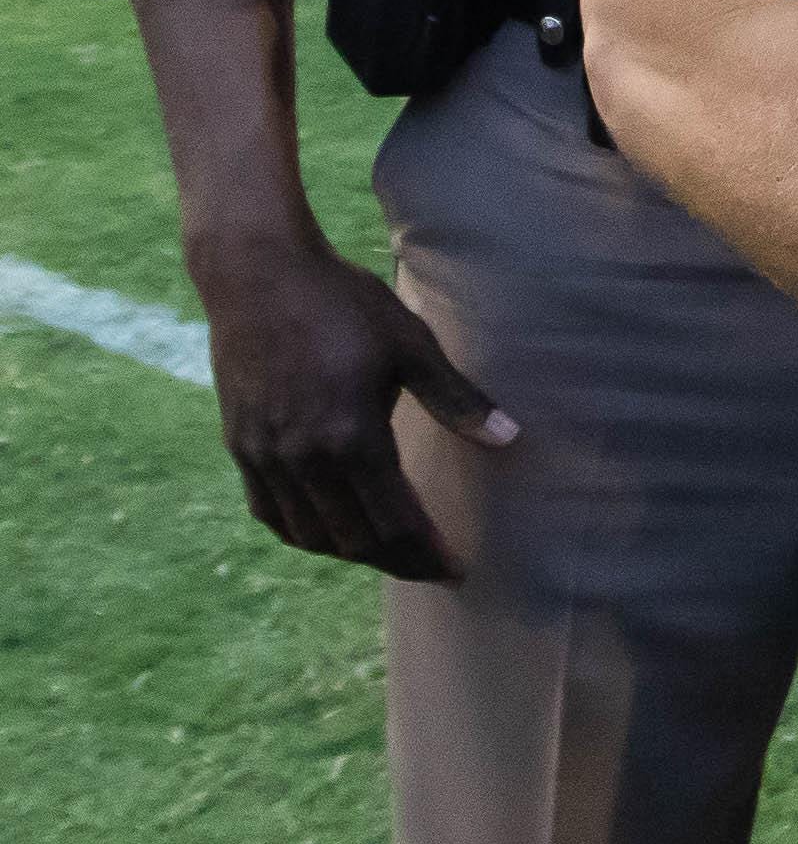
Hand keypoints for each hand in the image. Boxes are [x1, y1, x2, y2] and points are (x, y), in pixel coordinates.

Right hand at [202, 229, 509, 578]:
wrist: (257, 275)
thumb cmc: (343, 303)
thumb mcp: (411, 344)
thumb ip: (457, 399)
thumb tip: (510, 438)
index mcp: (351, 437)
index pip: (394, 523)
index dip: (428, 554)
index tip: (457, 569)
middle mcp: (303, 458)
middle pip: (353, 540)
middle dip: (398, 561)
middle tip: (432, 567)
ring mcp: (265, 455)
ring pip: (310, 534)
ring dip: (351, 552)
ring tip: (390, 551)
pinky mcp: (240, 446)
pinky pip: (270, 512)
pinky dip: (304, 532)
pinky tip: (330, 530)